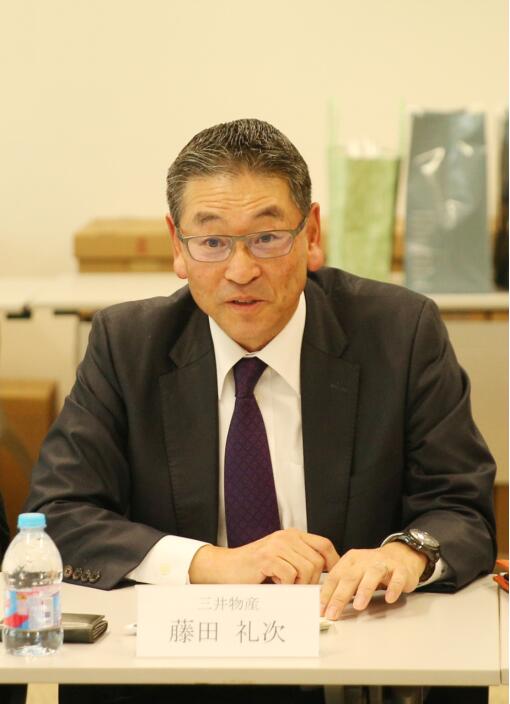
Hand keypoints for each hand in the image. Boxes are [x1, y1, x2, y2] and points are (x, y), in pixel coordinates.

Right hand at [189, 528, 339, 584]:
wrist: (224, 568)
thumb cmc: (254, 570)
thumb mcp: (282, 561)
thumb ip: (301, 563)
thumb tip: (328, 580)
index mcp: (293, 536)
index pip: (324, 544)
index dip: (333, 561)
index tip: (332, 577)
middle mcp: (287, 536)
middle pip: (317, 561)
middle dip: (311, 581)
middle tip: (295, 588)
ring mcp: (277, 545)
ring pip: (307, 569)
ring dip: (298, 585)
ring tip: (283, 585)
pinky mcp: (268, 557)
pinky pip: (291, 576)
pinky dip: (285, 586)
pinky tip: (274, 584)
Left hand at [320, 542, 427, 619]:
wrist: (401, 555)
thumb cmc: (373, 568)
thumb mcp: (355, 572)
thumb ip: (342, 585)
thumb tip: (325, 604)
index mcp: (351, 560)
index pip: (335, 576)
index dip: (327, 593)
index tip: (321, 609)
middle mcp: (365, 560)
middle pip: (350, 577)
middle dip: (340, 596)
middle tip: (333, 613)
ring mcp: (383, 564)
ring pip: (372, 574)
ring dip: (364, 590)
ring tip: (358, 606)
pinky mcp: (400, 570)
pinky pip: (397, 578)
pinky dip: (393, 588)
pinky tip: (389, 599)